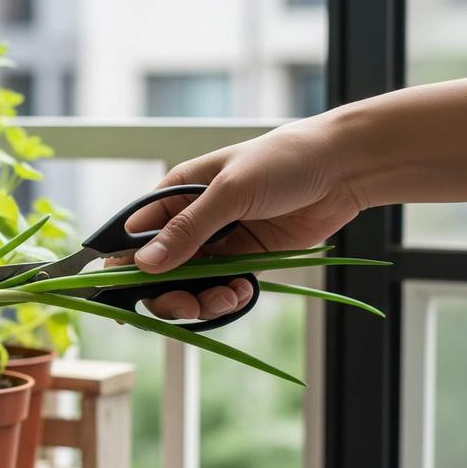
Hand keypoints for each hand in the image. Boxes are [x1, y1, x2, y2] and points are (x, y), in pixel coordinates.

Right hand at [110, 117, 366, 320]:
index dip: (123, 267)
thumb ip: (188, 229)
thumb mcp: (230, 191)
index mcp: (175, 194)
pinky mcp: (243, 259)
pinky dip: (227, 298)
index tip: (122, 297)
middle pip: (157, 271)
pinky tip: (245, 292)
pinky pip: (220, 289)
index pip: (132, 236)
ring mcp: (216, 243)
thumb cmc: (283, 161)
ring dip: (201, 300)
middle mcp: (189, 221)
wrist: (344, 168)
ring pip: (188, 286)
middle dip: (167, 294)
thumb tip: (144, 264)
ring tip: (229, 298)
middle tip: (188, 306)